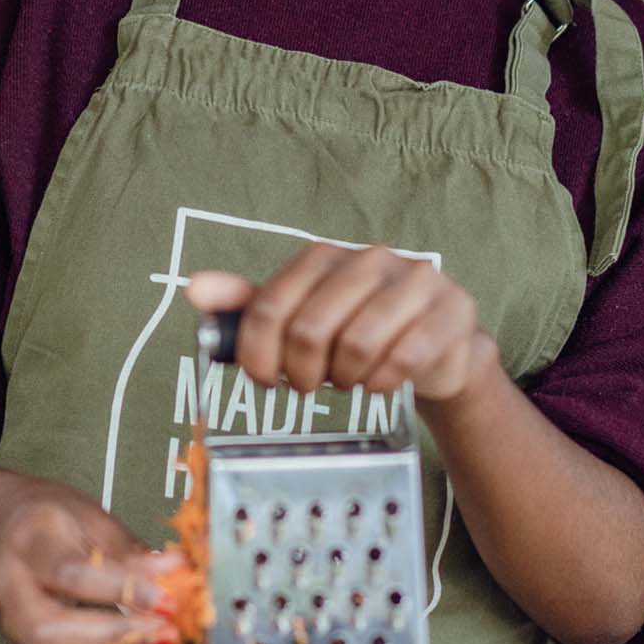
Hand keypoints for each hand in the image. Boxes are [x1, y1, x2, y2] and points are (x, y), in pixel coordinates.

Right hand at [0, 476, 176, 643]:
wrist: (0, 530)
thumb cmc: (48, 519)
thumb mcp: (88, 516)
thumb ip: (128, 549)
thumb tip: (174, 570)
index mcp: (28, 541)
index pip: (71, 573)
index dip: (122, 589)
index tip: (165, 597)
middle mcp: (10, 589)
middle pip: (51, 629)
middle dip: (114, 634)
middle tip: (162, 627)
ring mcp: (13, 625)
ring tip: (157, 641)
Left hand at [188, 244, 497, 406]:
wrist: (436, 345)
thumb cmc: (358, 329)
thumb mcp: (299, 316)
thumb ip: (249, 304)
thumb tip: (193, 287)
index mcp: (325, 256)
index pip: (270, 305)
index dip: (258, 354)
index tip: (265, 381)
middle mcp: (370, 259)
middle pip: (310, 328)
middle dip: (303, 372)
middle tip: (310, 386)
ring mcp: (415, 281)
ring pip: (358, 343)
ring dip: (346, 377)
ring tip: (349, 379)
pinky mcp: (450, 309)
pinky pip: (405, 357)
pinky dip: (383, 382)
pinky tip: (380, 383)